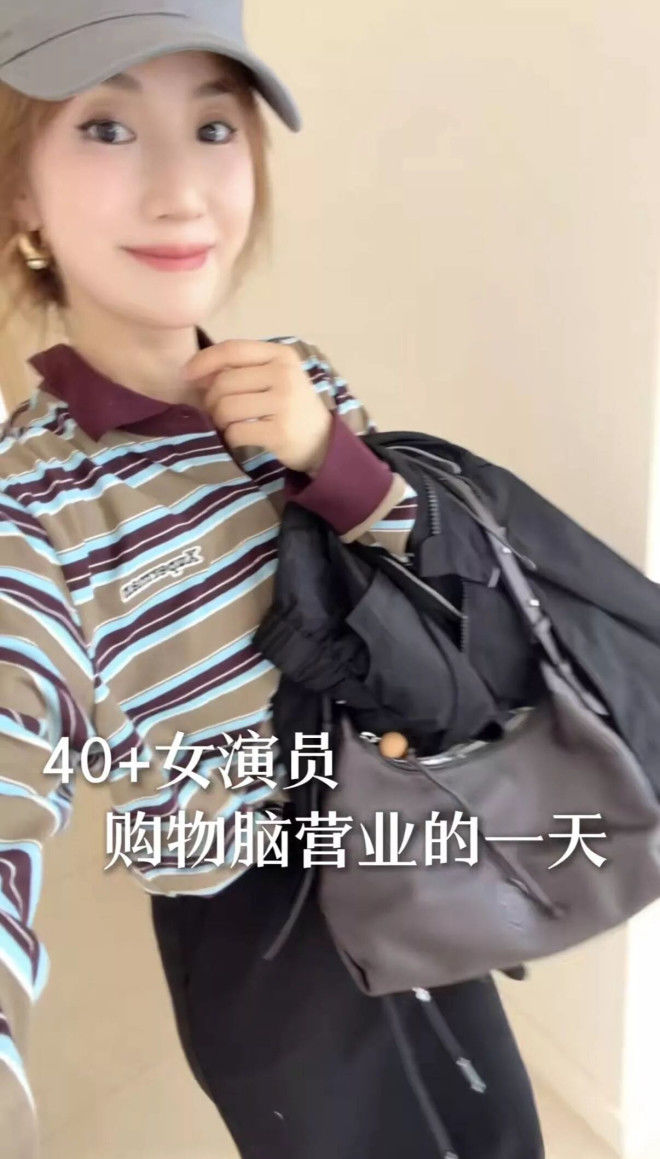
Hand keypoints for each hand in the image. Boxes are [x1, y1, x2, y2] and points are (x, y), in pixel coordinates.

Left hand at [183, 338, 332, 474]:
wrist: (323, 441)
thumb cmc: (290, 406)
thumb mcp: (274, 376)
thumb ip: (240, 368)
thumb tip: (194, 372)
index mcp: (282, 355)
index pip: (232, 349)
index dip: (204, 361)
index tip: (187, 375)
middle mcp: (284, 375)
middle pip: (224, 382)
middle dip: (211, 399)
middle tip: (218, 412)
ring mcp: (284, 403)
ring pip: (225, 408)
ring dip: (219, 421)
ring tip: (230, 425)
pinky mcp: (279, 432)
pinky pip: (235, 432)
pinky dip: (230, 438)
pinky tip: (241, 438)